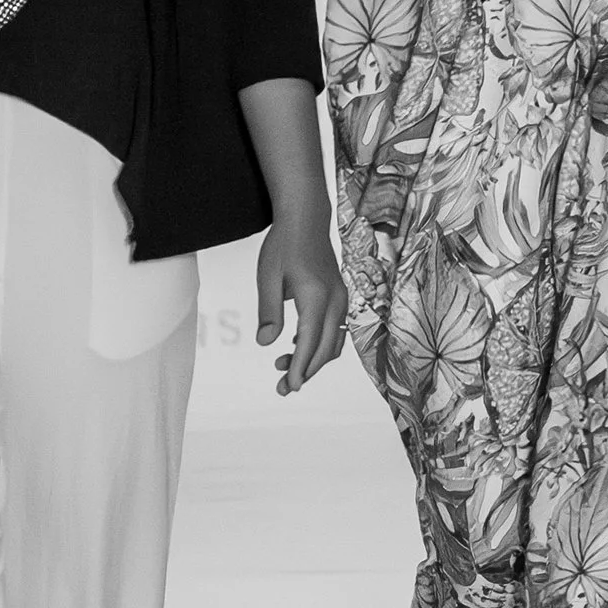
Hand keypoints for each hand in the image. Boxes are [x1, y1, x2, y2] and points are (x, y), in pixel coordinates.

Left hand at [255, 218, 348, 394]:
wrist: (306, 219)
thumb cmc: (284, 245)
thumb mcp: (268, 277)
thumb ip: (269, 311)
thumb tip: (266, 343)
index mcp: (317, 297)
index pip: (310, 343)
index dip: (299, 368)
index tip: (288, 387)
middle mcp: (335, 301)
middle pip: (326, 349)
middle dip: (305, 371)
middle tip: (283, 388)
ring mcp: (341, 299)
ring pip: (333, 343)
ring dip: (313, 360)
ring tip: (283, 368)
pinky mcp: (340, 297)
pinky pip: (334, 330)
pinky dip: (319, 345)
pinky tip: (297, 347)